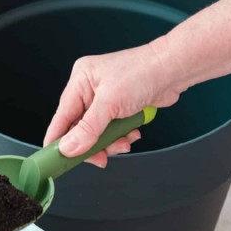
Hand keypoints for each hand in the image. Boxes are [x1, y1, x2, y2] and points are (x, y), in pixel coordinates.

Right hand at [44, 39, 183, 167]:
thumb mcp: (110, 104)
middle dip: (93, 144)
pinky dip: (122, 136)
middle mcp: (90, 90)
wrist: (174, 69)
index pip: (62, 117)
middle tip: (101, 157)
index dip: (59, 140)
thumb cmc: (143, 72)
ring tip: (124, 141)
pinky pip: (114, 130)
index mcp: (80, 81)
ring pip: (98, 133)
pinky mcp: (121, 108)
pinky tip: (132, 133)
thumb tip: (68, 148)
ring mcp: (106, 99)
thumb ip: (88, 129)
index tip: (57, 160)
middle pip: (80, 129)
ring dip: (111, 142)